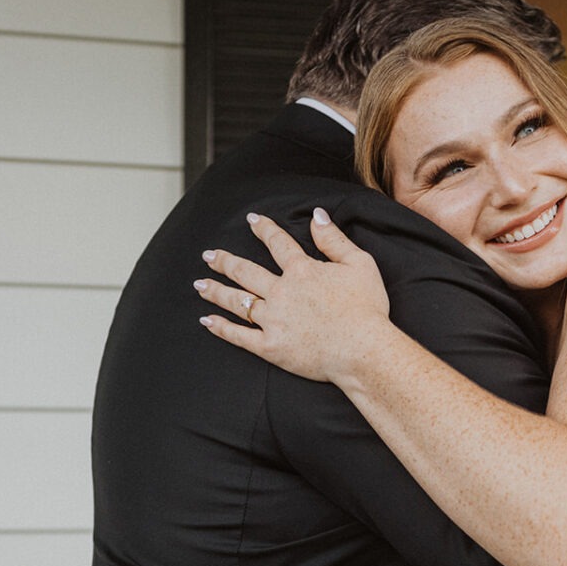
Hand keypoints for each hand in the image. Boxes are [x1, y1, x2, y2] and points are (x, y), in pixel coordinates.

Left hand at [195, 209, 390, 382]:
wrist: (363, 350)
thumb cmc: (367, 309)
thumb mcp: (359, 264)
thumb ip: (334, 240)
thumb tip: (317, 216)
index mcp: (302, 271)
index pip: (278, 244)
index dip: (264, 229)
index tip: (251, 220)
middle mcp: (281, 292)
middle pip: (246, 272)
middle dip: (225, 261)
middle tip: (209, 256)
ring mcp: (273, 320)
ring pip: (237, 301)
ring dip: (216, 291)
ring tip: (199, 284)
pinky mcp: (271, 347)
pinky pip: (239, 336)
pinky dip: (221, 328)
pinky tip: (207, 321)